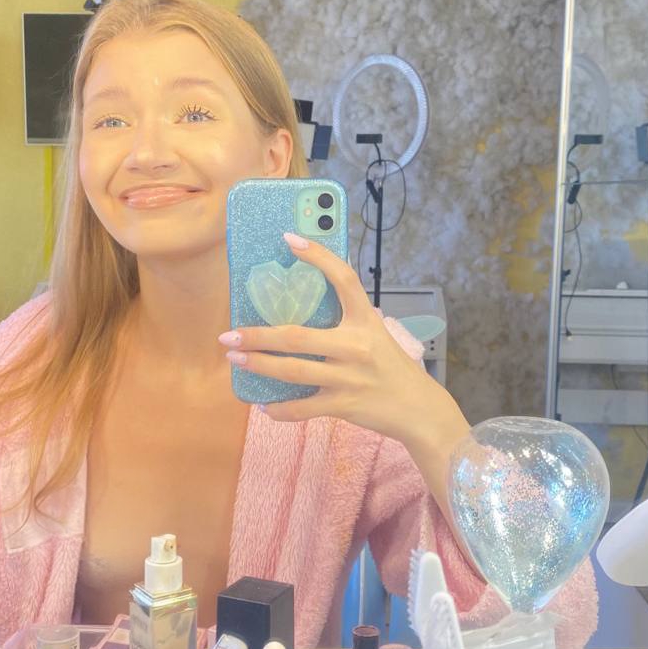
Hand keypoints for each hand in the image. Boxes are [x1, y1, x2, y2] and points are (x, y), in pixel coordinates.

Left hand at [218, 232, 467, 450]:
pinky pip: (303, 408)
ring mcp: (349, 377)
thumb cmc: (390, 367)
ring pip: (293, 371)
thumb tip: (301, 308)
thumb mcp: (375, 335)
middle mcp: (356, 345)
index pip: (344, 279)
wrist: (418, 408)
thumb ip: (345, 322)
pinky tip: (264, 405)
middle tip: (229, 333)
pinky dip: (280, 409)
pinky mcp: (344, 404)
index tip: (289, 239)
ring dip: (259, 365)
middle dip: (258, 335)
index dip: (318, 256)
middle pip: (298, 336)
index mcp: (365, 320)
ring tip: (235, 358)